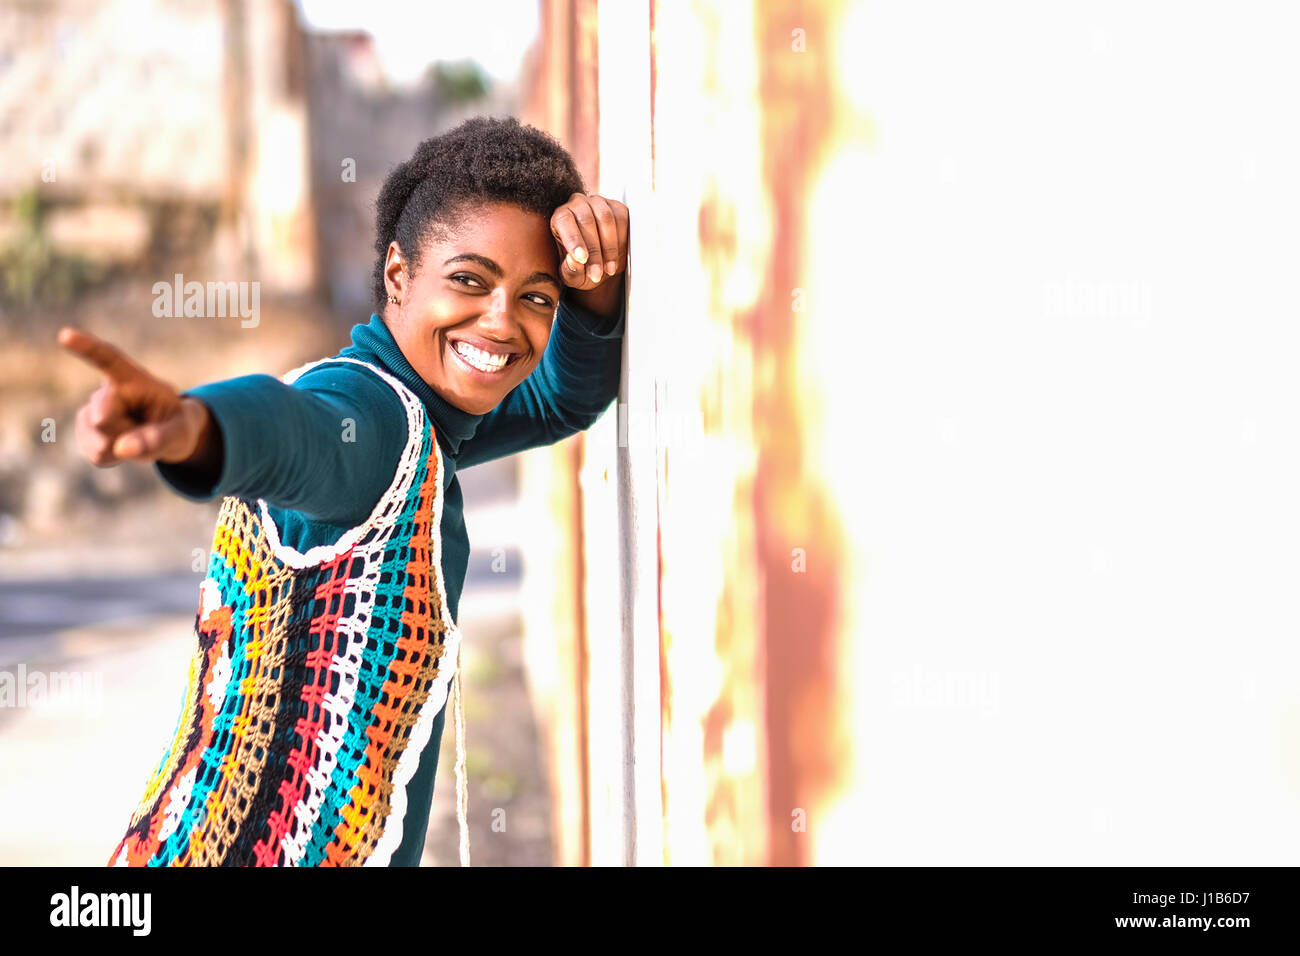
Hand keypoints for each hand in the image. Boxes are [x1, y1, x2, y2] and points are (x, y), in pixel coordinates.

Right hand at [58, 327, 215, 468]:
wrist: (166, 435)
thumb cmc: (176, 424)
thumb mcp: (181, 431)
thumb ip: (158, 438)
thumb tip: (121, 448)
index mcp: (134, 379)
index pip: (108, 359)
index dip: (87, 348)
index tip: (66, 335)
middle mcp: (108, 391)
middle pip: (103, 418)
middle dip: (124, 432)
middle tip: (146, 428)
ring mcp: (92, 411)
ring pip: (100, 441)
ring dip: (122, 447)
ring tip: (137, 435)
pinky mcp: (85, 431)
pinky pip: (97, 454)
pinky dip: (115, 457)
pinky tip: (124, 445)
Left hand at [550, 192, 628, 290]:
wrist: (601, 264)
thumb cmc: (581, 267)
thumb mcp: (572, 275)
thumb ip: (571, 270)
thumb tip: (573, 261)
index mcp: (560, 217)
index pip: (564, 221)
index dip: (573, 239)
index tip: (582, 259)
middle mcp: (577, 205)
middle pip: (586, 220)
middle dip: (594, 251)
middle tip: (597, 274)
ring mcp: (598, 203)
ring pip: (605, 218)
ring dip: (609, 247)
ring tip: (609, 269)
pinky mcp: (616, 207)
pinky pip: (621, 218)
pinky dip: (622, 240)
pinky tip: (618, 256)